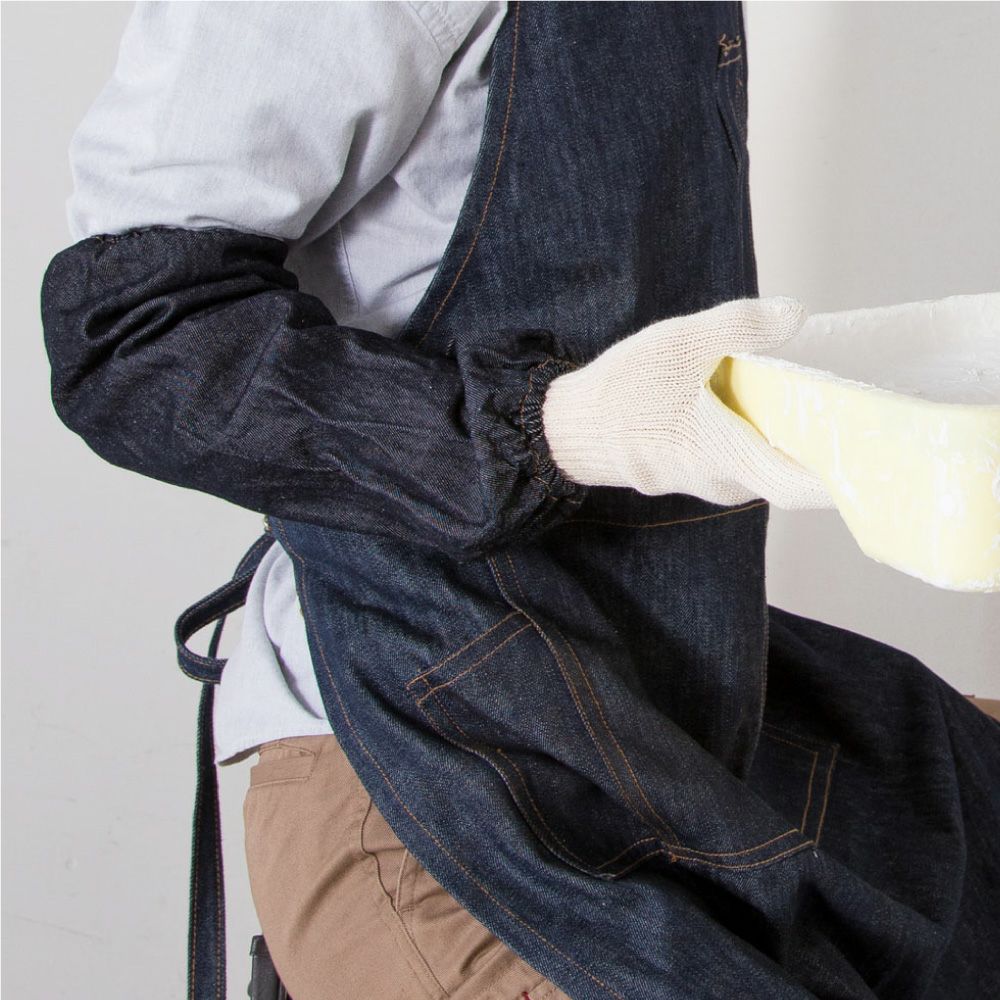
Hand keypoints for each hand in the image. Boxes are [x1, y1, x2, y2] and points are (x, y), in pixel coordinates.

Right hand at [541, 297, 834, 508]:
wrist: (572, 426)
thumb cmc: (624, 391)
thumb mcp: (681, 343)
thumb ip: (741, 326)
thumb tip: (796, 315)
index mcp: (726, 454)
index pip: (800, 486)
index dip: (840, 474)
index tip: (869, 448)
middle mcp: (723, 480)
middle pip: (787, 470)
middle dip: (816, 440)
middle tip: (841, 397)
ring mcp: (708, 480)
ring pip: (763, 462)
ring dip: (782, 433)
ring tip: (799, 389)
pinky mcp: (694, 470)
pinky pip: (739, 457)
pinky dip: (755, 433)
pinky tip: (753, 398)